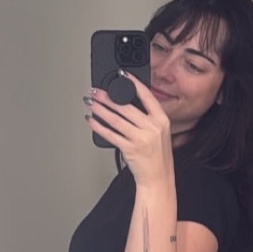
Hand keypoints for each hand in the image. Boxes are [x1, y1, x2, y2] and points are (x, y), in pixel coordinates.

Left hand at [85, 72, 172, 187]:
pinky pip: (111, 135)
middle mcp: (152, 127)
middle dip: (107, 97)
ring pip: (116, 120)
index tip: (122, 74)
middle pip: (126, 107)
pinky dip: (99, 127)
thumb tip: (127, 103)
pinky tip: (92, 121)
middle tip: (96, 91)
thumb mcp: (160, 133)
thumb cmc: (157, 156)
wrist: (158, 178)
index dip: (134, 83)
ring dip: (100, 110)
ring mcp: (141, 138)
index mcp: (162, 120)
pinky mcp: (130, 149)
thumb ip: (148, 118)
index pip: (147, 96)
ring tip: (90, 103)